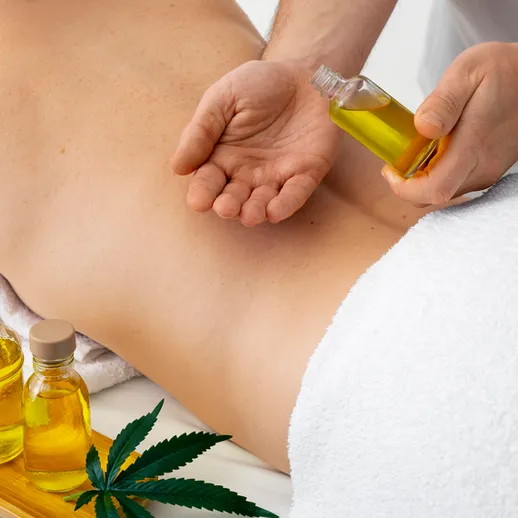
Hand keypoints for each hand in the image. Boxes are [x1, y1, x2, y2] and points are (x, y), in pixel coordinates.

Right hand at [171, 60, 339, 225]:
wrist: (305, 74)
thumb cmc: (259, 85)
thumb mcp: (222, 99)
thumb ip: (201, 130)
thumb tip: (177, 167)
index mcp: (222, 157)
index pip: (208, 182)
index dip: (203, 193)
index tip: (199, 201)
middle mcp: (247, 173)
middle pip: (233, 198)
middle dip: (229, 206)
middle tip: (226, 208)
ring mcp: (276, 175)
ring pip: (262, 202)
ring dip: (255, 212)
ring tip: (249, 215)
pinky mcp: (305, 174)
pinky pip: (295, 194)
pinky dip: (286, 205)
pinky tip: (275, 212)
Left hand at [382, 42, 517, 205]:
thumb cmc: (502, 71)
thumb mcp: (467, 73)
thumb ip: (443, 102)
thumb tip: (423, 127)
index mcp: (473, 146)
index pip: (434, 189)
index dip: (404, 189)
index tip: (390, 170)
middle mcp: (482, 167)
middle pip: (433, 195)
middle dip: (407, 183)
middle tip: (397, 158)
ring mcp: (487, 172)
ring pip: (442, 190)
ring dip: (421, 177)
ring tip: (417, 149)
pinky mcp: (488, 170)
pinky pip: (454, 182)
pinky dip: (437, 173)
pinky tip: (435, 150)